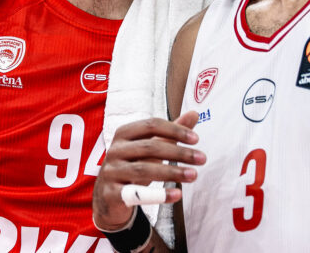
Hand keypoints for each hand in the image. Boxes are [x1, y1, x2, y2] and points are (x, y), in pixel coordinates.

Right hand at [92, 110, 204, 231]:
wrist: (107, 197)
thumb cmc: (133, 165)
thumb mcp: (150, 148)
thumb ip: (171, 132)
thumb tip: (195, 113)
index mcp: (124, 134)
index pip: (151, 125)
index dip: (174, 130)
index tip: (196, 139)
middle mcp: (115, 150)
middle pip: (149, 147)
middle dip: (178, 152)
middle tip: (202, 159)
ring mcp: (112, 172)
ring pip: (144, 170)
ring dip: (172, 172)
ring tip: (194, 175)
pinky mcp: (112, 193)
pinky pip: (137, 194)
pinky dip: (158, 195)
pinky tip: (177, 195)